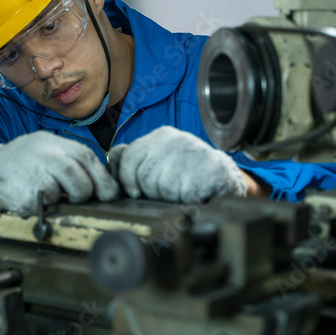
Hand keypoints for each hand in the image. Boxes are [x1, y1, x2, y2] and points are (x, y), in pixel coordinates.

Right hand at [0, 130, 118, 216]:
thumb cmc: (25, 162)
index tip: (109, 194)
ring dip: (60, 199)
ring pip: (59, 193)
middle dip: (83, 193)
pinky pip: (42, 208)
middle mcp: (42, 156)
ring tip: (49, 195)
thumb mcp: (47, 148)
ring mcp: (30, 176)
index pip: (86, 157)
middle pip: (76, 177)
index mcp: (53, 143)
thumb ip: (72, 159)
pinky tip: (32, 198)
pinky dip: (42, 208)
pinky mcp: (21, 197)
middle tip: (77, 197)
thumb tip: (105, 183)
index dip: (103, 179)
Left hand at [109, 126, 246, 202]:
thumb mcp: (159, 162)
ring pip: (157, 185)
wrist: (225, 179)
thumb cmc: (187, 174)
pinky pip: (177, 192)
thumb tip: (111, 166)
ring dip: (166, 196)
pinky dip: (182, 198)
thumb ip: (135, 161)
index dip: (125, 178)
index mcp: (160, 136)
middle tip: (166, 191)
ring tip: (180, 190)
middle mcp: (171, 139)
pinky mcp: (201, 167)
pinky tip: (190, 193)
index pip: (126, 155)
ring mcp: (187, 151)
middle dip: (148, 189)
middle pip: (140, 174)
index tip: (133, 191)